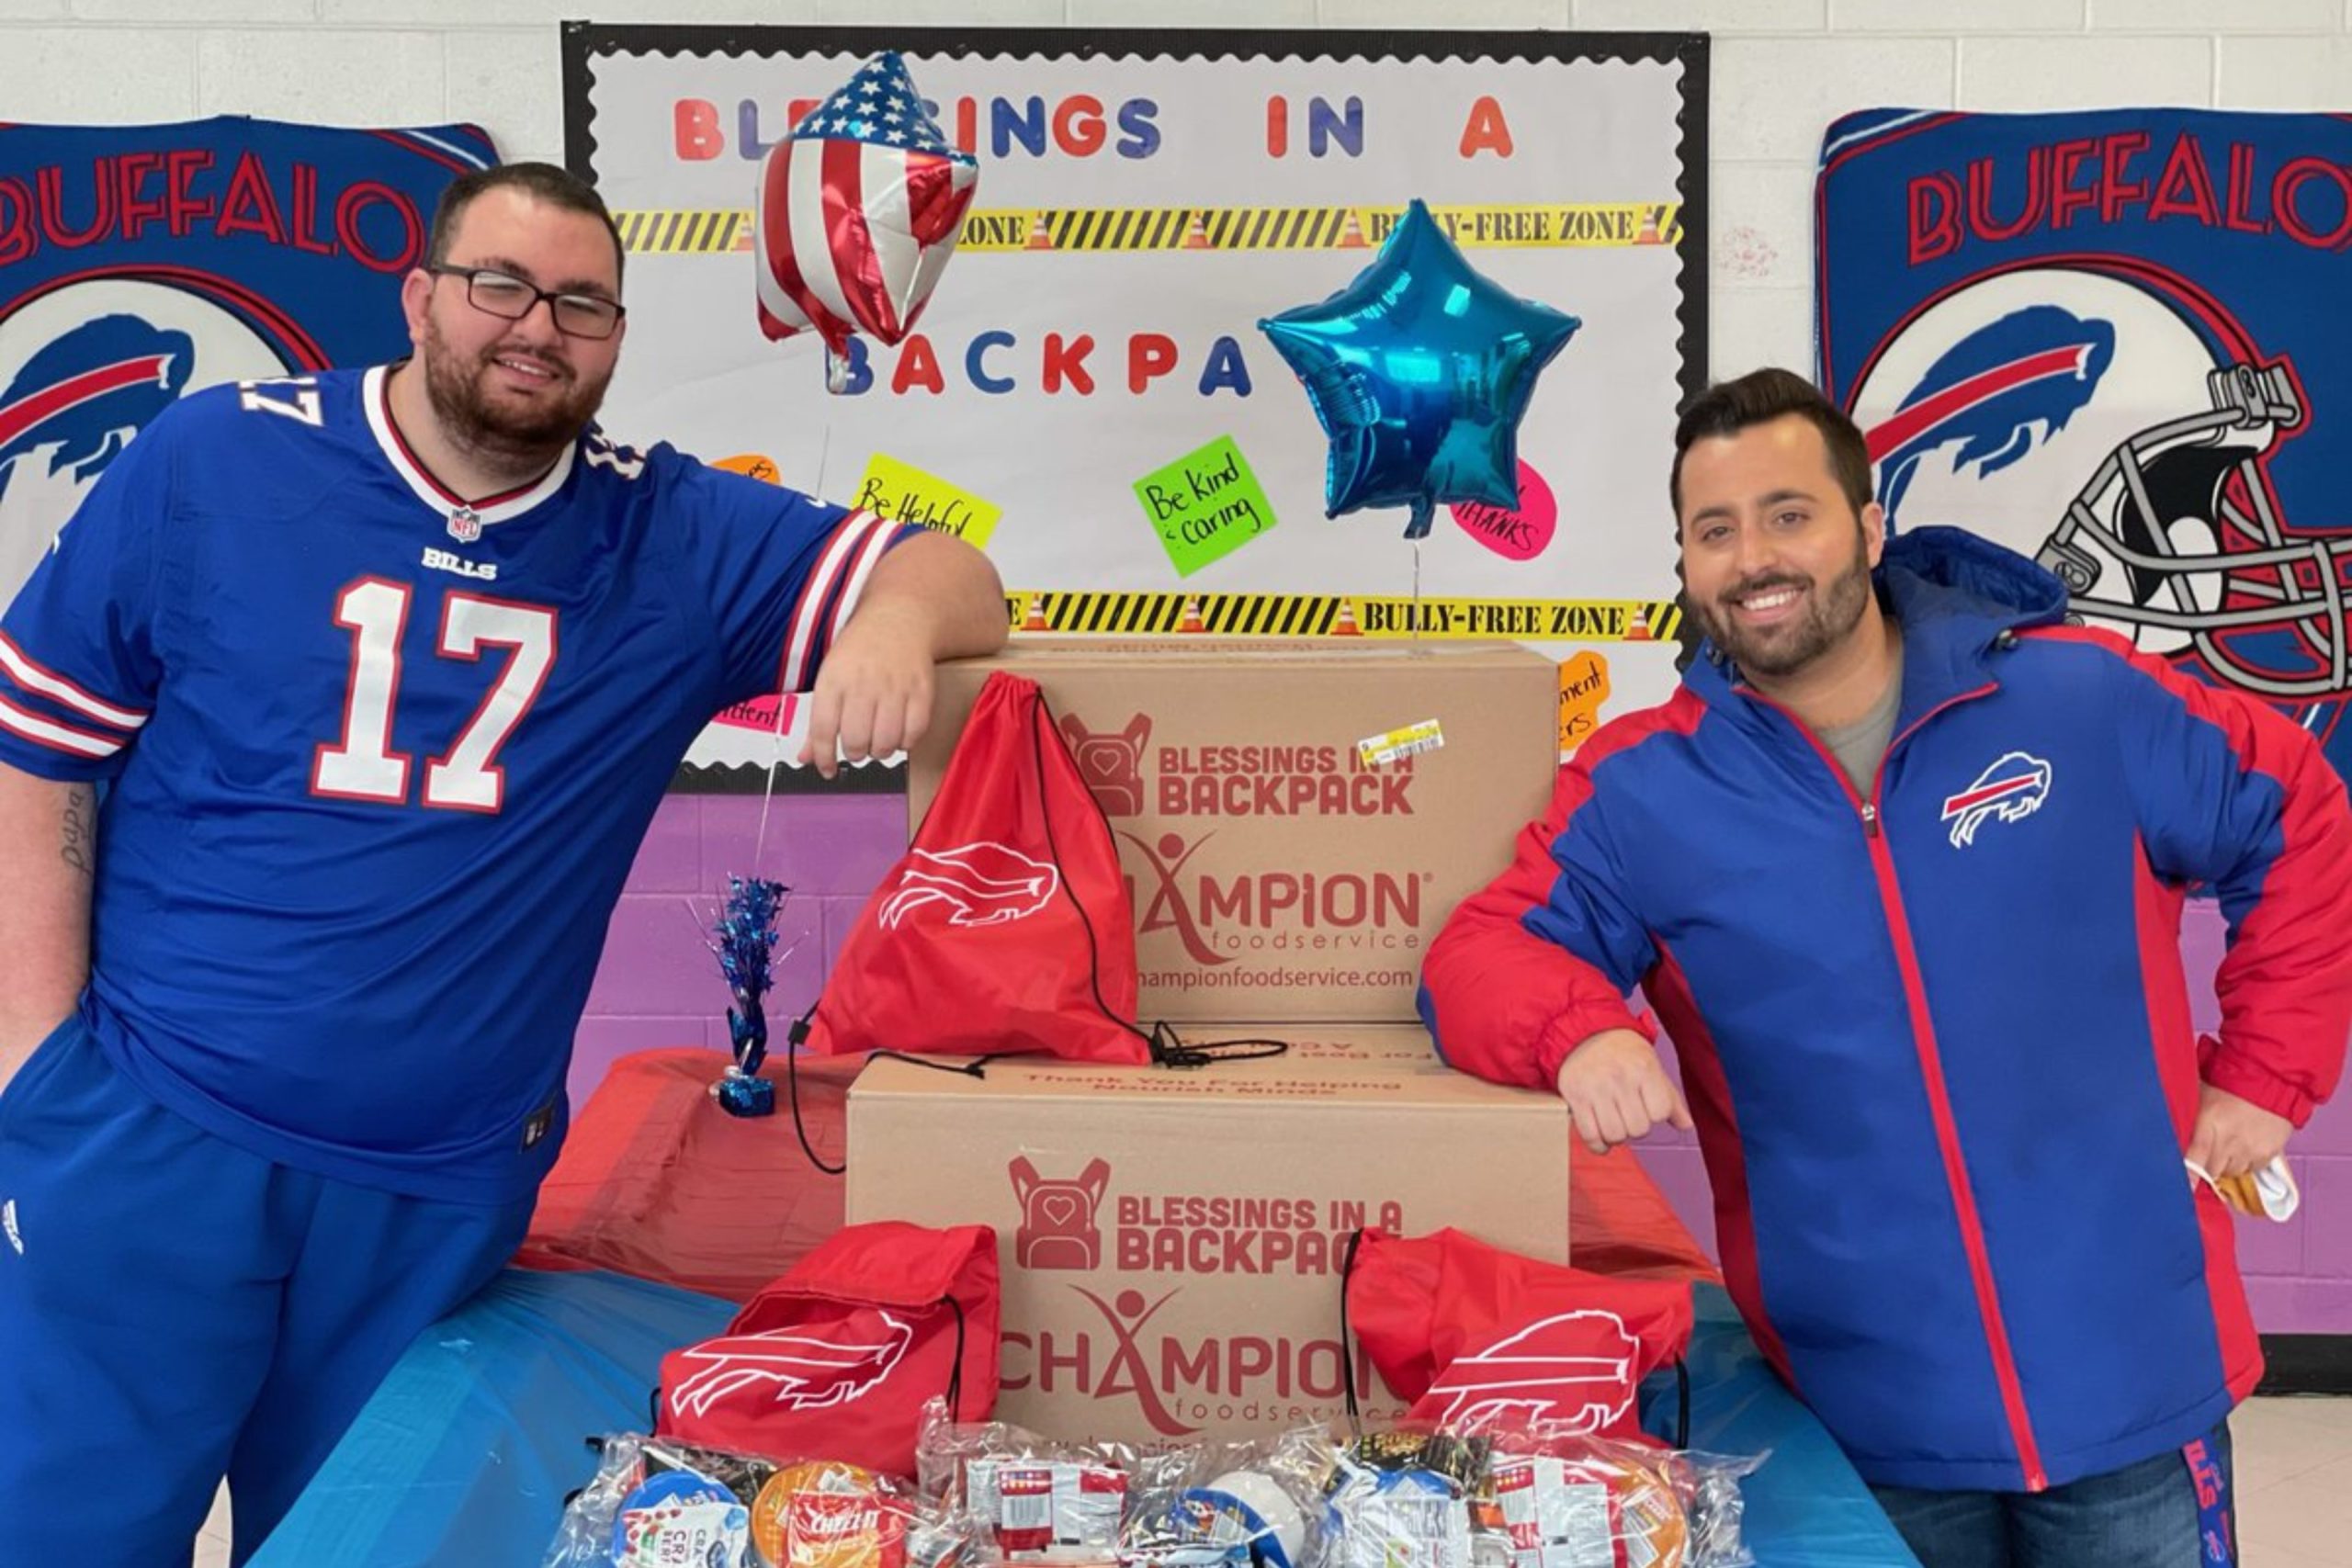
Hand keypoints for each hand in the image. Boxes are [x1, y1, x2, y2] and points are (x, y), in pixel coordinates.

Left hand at [797, 603, 935, 778]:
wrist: (900, 619)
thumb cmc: (860, 651)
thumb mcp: (830, 678)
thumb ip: (819, 722)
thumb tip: (806, 758)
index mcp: (834, 680)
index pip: (823, 731)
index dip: (823, 757)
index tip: (827, 770)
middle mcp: (863, 684)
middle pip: (856, 742)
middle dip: (855, 753)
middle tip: (858, 746)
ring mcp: (895, 688)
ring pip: (886, 744)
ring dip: (880, 751)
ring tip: (878, 739)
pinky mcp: (921, 692)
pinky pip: (913, 735)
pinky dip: (905, 742)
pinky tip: (898, 732)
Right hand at [1556, 1028, 1692, 1154]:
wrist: (1584, 1033)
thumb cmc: (1623, 1052)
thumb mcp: (1652, 1066)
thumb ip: (1670, 1097)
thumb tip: (1686, 1125)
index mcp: (1644, 1068)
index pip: (1660, 1112)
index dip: (1655, 1114)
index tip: (1647, 1106)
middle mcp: (1620, 1077)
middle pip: (1638, 1129)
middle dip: (1636, 1127)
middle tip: (1628, 1114)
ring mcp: (1595, 1088)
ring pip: (1615, 1135)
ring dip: (1617, 1136)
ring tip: (1614, 1123)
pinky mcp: (1575, 1097)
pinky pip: (1590, 1135)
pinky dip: (1598, 1145)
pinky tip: (1600, 1138)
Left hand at [2185, 1083, 2292, 1182]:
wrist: (2269, 1080)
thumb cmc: (2228, 1087)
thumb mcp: (2201, 1098)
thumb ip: (2188, 1120)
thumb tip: (2169, 1135)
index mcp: (2209, 1123)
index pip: (2195, 1157)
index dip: (2189, 1176)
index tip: (2184, 1188)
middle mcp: (2230, 1139)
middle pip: (2212, 1171)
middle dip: (2207, 1166)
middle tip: (2208, 1154)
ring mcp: (2251, 1148)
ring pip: (2232, 1172)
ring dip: (2227, 1164)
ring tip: (2229, 1145)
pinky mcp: (2269, 1153)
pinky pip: (2252, 1169)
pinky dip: (2247, 1162)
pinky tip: (2246, 1145)